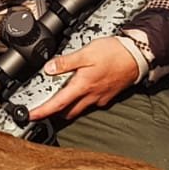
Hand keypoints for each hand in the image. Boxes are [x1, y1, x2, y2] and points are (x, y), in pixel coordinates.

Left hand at [24, 37, 140, 122]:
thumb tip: (49, 68)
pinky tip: (80, 91)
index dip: (42, 112)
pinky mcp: (107, 97)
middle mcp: (91, 96)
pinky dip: (81, 101)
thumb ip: (66, 62)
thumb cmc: (114, 53)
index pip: (57, 104)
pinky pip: (90, 104)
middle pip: (67, 112)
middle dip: (54, 112)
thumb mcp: (86, 53)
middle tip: (43, 107)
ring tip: (59, 98)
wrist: (138, 56)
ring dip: (68, 108)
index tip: (30, 116)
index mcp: (82, 86)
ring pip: (79, 109)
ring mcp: (100, 98)